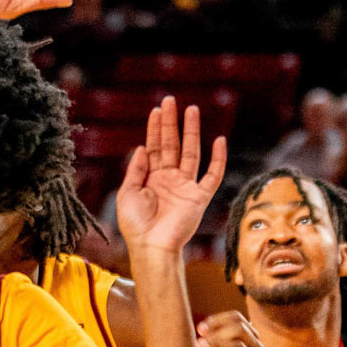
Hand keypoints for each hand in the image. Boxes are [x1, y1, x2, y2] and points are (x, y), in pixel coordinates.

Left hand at [116, 97, 226, 259]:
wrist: (151, 246)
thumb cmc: (136, 224)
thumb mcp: (128, 193)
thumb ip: (136, 170)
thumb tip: (142, 147)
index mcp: (151, 177)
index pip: (154, 147)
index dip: (155, 128)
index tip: (157, 109)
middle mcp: (169, 178)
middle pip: (172, 144)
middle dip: (171, 123)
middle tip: (171, 101)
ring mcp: (185, 186)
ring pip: (191, 152)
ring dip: (191, 131)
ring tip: (191, 110)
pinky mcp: (199, 197)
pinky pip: (212, 175)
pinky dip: (218, 159)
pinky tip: (219, 140)